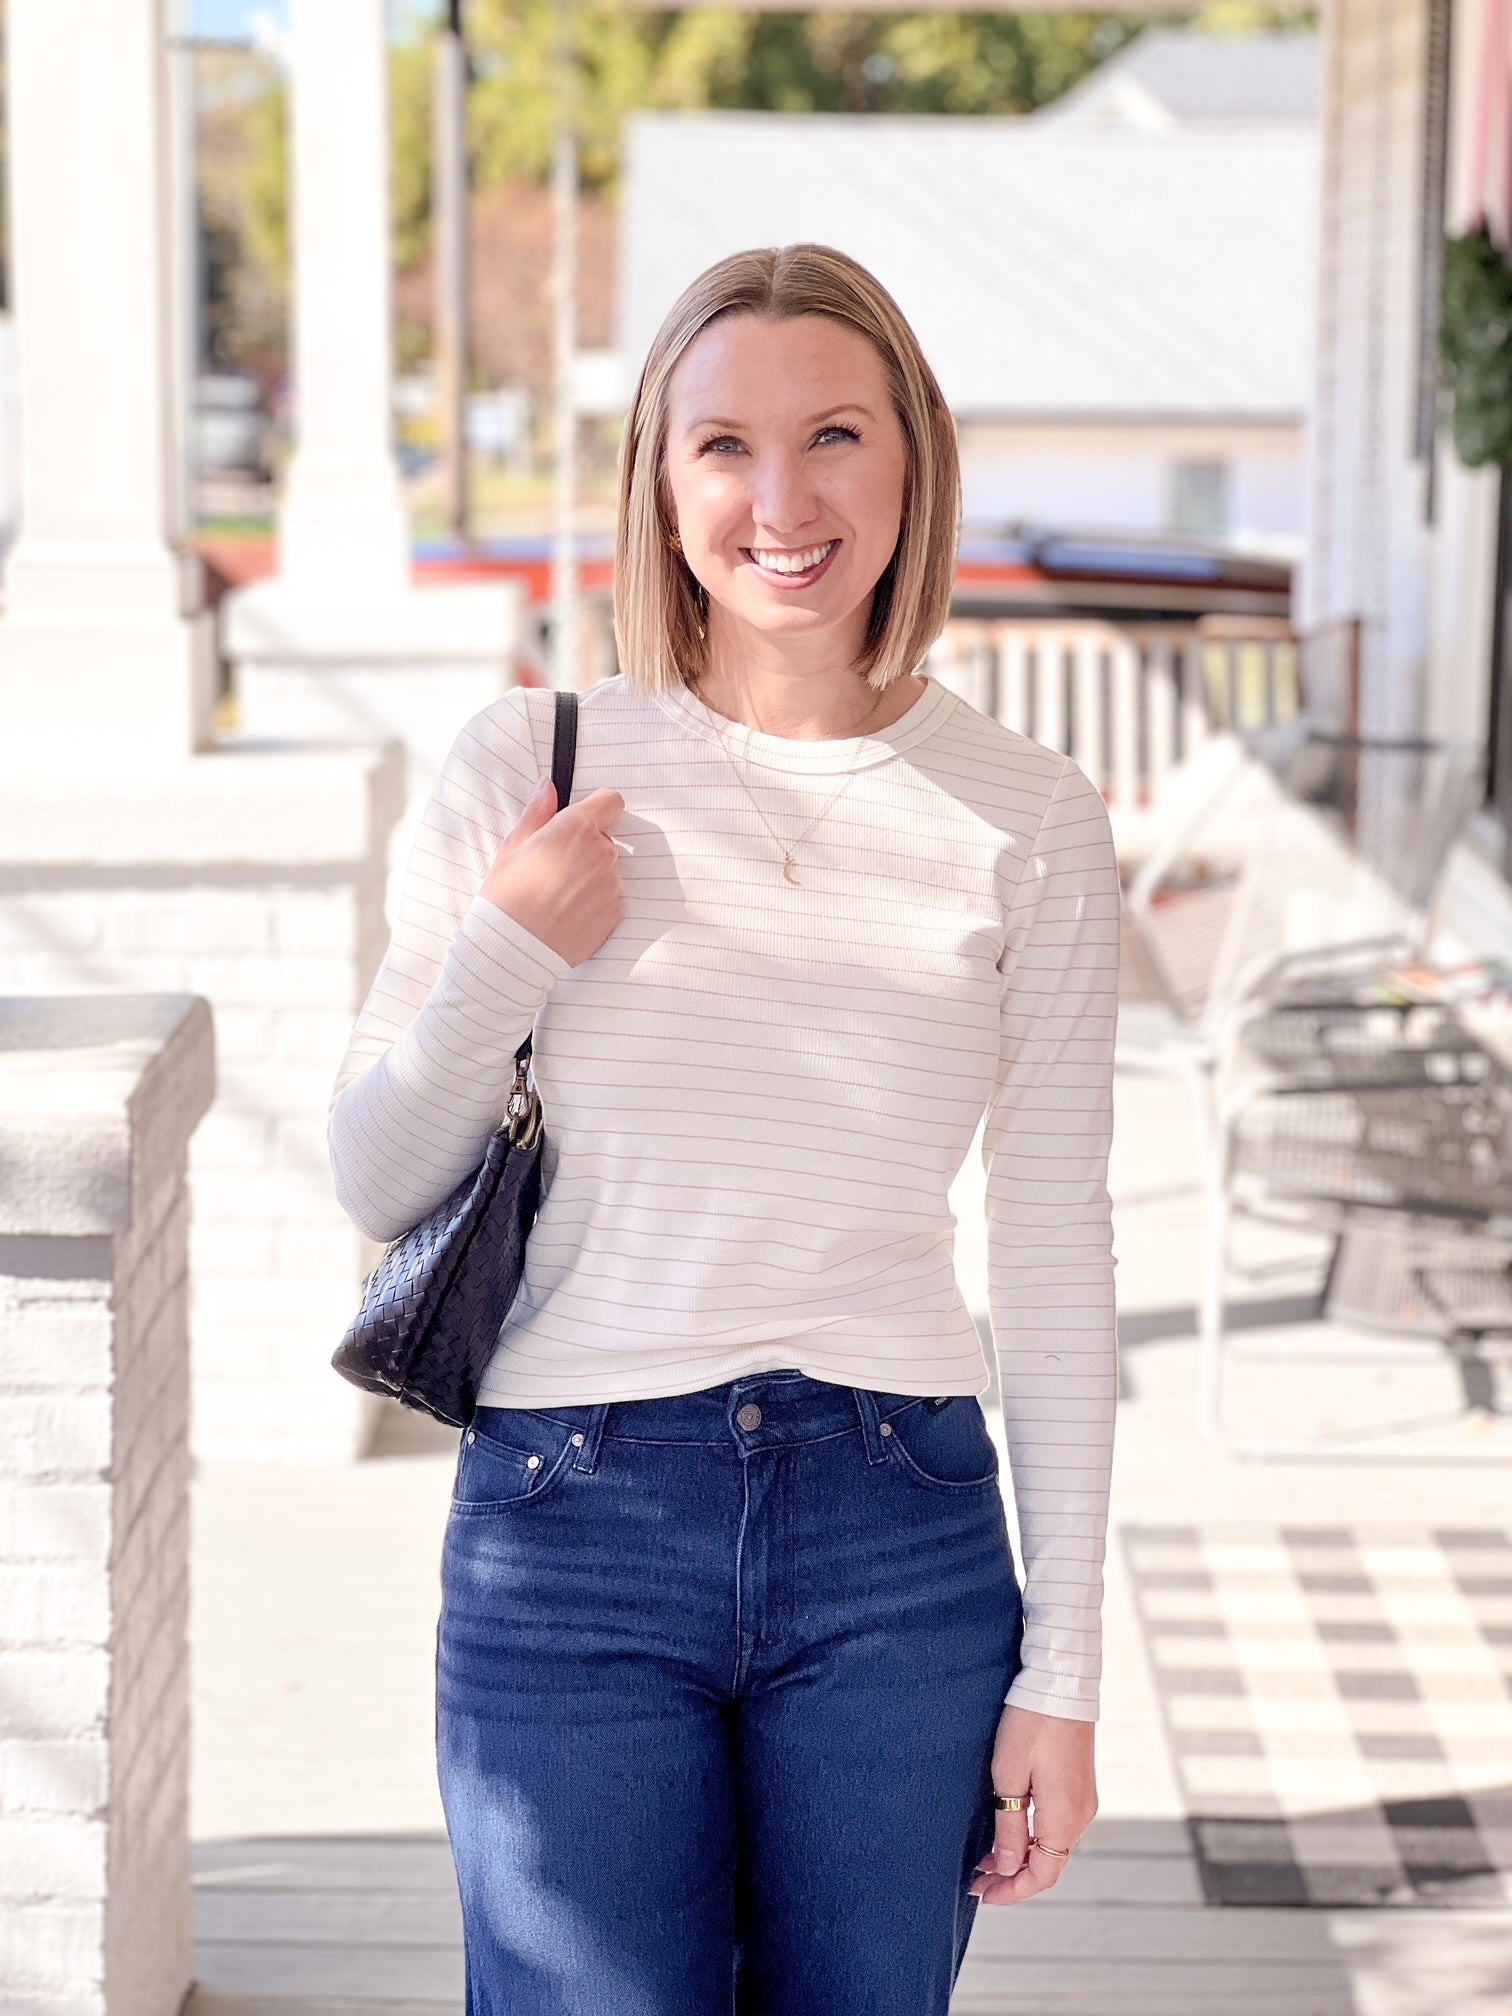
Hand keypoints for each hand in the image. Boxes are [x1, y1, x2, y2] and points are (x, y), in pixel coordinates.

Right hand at [480, 777, 625, 966]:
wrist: (513, 949)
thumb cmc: (506, 897)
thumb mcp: (513, 847)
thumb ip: (537, 813)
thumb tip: (548, 787)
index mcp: (575, 829)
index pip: (611, 801)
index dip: (598, 808)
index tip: (585, 819)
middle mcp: (600, 853)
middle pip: (605, 839)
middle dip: (586, 848)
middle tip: (555, 867)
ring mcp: (611, 885)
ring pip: (608, 871)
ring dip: (591, 877)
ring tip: (558, 896)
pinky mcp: (615, 913)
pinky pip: (610, 899)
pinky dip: (595, 904)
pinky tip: (568, 913)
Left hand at [969, 1705, 1097, 1904]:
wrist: (1061, 1683)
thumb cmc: (1031, 1724)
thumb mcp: (1009, 1776)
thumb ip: (1010, 1826)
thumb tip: (1008, 1867)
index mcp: (1064, 1818)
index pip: (1041, 1875)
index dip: (1011, 1891)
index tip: (982, 1894)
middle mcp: (1080, 1815)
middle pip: (1048, 1865)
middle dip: (1013, 1877)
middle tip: (978, 1880)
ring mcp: (1082, 1800)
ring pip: (1052, 1846)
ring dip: (1021, 1857)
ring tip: (986, 1858)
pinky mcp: (1078, 1786)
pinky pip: (1056, 1825)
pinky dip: (1033, 1837)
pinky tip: (1009, 1830)